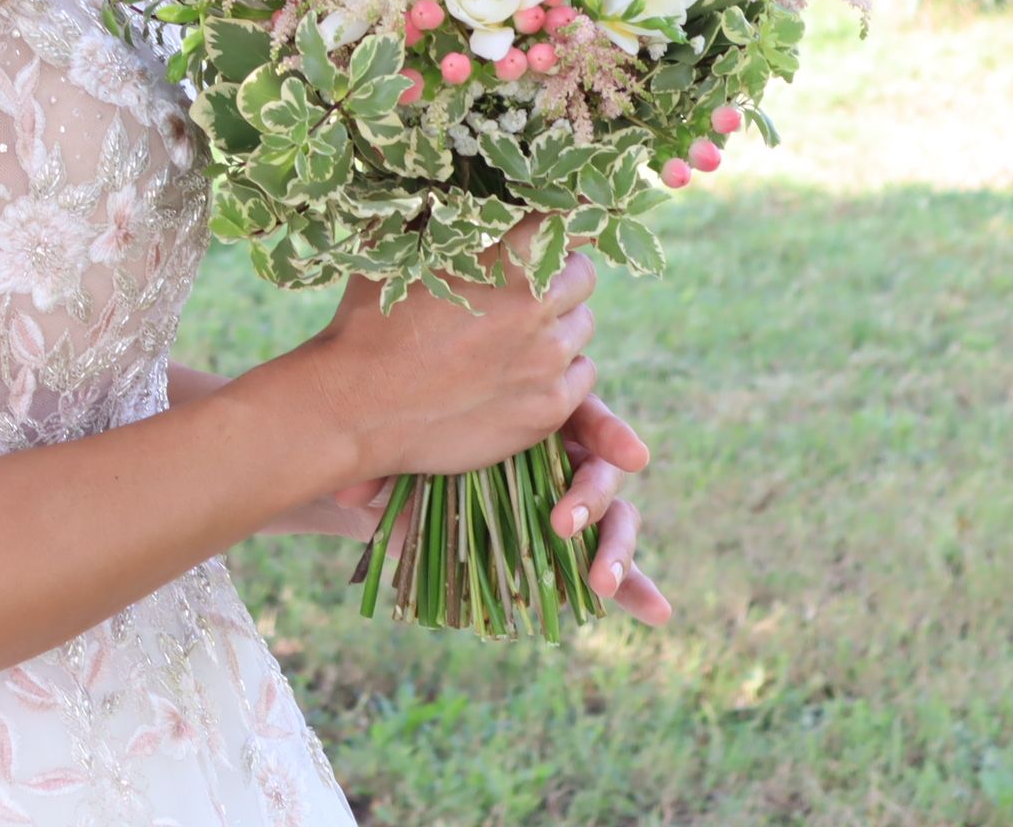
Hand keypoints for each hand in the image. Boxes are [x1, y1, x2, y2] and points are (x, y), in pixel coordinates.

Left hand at [260, 391, 671, 627]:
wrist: (381, 478)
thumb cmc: (388, 442)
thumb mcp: (386, 443)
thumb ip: (381, 455)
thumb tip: (355, 490)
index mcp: (526, 401)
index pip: (581, 403)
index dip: (608, 429)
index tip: (629, 453)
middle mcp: (551, 447)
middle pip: (598, 462)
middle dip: (594, 493)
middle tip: (564, 522)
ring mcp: (558, 494)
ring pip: (611, 513)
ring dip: (616, 546)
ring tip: (601, 582)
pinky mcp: (559, 545)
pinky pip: (605, 560)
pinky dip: (636, 585)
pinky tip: (657, 611)